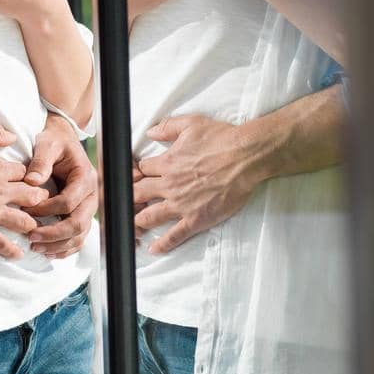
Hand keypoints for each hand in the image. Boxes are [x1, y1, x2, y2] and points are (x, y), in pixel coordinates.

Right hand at [0, 120, 41, 260]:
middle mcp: (0, 191)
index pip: (24, 174)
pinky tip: (18, 255)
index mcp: (0, 169)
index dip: (27, 177)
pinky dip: (11, 250)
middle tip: (43, 206)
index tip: (29, 181)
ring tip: (36, 230)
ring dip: (31, 225)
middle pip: (31, 198)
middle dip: (39, 201)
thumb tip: (13, 136)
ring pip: (22, 221)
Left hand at [18, 115, 99, 259]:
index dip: (47, 210)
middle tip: (31, 238)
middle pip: (78, 223)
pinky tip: (49, 253)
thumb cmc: (54, 142)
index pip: (68, 201)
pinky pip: (78, 237)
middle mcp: (91, 195)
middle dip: (54, 234)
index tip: (26, 211)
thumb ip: (41, 161)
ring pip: (79, 235)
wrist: (64, 141)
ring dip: (59, 245)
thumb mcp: (47, 144)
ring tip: (37, 248)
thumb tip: (32, 181)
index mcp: (85, 177)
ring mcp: (88, 207)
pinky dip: (65, 248)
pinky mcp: (82, 214)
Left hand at [132, 113, 264, 253]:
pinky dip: (162, 244)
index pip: (142, 170)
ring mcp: (181, 204)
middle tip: (127, 203)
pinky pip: (175, 235)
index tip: (138, 177)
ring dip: (138, 221)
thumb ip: (167, 127)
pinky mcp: (196, 219)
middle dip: (131, 198)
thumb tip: (150, 132)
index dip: (138, 173)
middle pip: (138, 194)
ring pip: (150, 216)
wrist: (246, 158)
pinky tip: (153, 249)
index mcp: (167, 162)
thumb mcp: (191, 124)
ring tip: (133, 226)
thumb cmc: (222, 139)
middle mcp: (170, 185)